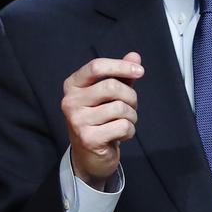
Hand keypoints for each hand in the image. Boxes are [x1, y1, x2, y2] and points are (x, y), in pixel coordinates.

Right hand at [61, 52, 143, 189]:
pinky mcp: (88, 139)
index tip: (140, 71)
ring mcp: (77, 121)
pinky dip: (129, 131)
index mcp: (73, 85)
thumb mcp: (110, 94)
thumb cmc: (101, 118)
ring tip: (125, 121)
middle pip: (112, 87)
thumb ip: (122, 74)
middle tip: (131, 106)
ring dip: (132, 116)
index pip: (96, 66)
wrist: (90, 154)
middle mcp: (70, 101)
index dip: (121, 66)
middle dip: (131, 96)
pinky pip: (122, 126)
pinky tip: (121, 135)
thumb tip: (135, 56)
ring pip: (120, 108)